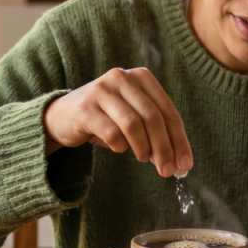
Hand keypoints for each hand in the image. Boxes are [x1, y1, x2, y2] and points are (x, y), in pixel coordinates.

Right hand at [43, 68, 192, 177]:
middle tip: (168, 170)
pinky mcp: (85, 108)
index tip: (185, 164)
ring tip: (144, 159)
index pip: (168, 111)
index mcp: (141, 77)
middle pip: (152, 117)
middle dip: (164, 148)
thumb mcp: (133, 116)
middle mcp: (122, 78)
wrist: (63, 116)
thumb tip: (177, 161)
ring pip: (133, 123)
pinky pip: (111, 133)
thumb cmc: (106, 118)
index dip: (179, 140)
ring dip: (143, 147)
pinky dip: (119, 146)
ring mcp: (101, 91)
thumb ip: (155, 131)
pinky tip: (119, 149)